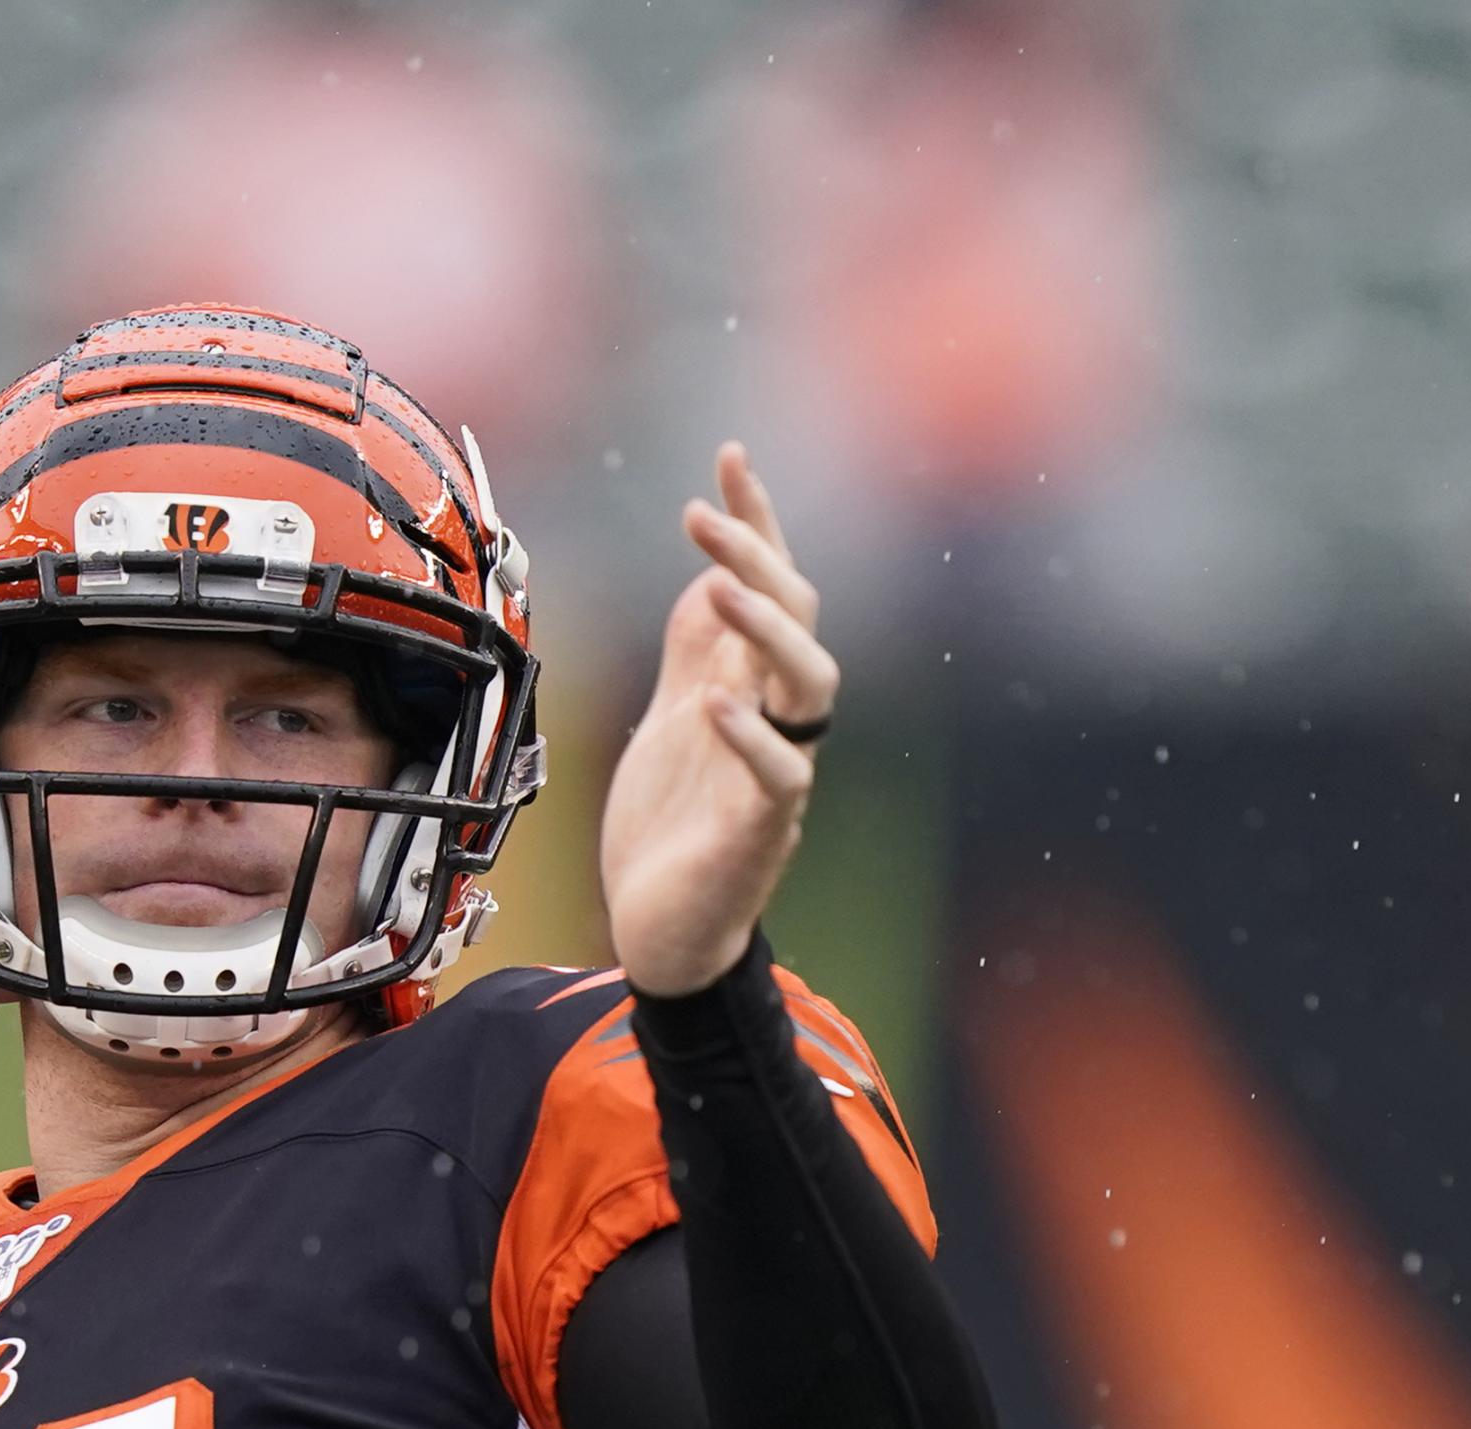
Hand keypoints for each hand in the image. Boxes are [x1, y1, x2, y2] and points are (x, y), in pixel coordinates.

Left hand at [598, 441, 839, 995]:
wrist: (661, 931)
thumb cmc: (670, 825)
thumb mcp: (672, 717)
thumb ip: (695, 652)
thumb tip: (709, 572)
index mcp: (755, 686)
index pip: (774, 585)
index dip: (759, 519)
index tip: (730, 454)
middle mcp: (779, 719)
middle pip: (798, 619)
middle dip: (757, 557)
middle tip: (699, 517)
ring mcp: (775, 772)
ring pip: (809, 685)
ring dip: (767, 631)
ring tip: (715, 588)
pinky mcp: (759, 831)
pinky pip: (779, 776)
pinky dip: (752, 737)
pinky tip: (714, 702)